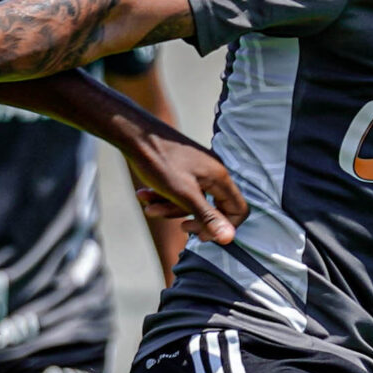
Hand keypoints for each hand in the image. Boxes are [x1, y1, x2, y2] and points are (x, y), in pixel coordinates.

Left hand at [127, 137, 245, 249]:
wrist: (134, 134)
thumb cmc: (159, 161)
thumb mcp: (183, 195)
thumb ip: (208, 217)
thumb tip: (230, 238)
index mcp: (219, 177)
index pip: (238, 209)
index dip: (224, 226)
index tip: (202, 235)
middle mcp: (213, 172)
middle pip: (213, 207)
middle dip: (192, 218)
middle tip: (180, 228)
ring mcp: (198, 169)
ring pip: (191, 200)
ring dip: (169, 207)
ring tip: (147, 206)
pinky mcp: (183, 168)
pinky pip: (179, 190)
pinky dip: (163, 196)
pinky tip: (144, 195)